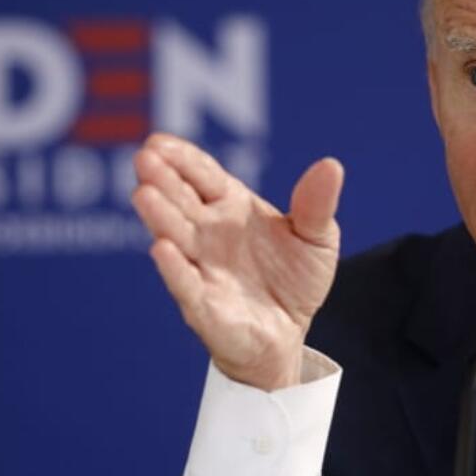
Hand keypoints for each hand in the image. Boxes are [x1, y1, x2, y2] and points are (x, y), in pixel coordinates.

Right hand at [131, 133, 344, 390]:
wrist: (289, 334)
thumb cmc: (294, 280)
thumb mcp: (316, 237)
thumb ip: (316, 204)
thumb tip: (331, 166)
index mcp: (230, 206)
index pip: (203, 176)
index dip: (182, 158)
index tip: (159, 141)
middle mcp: (208, 234)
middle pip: (182, 201)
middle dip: (163, 180)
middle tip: (144, 158)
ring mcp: (202, 268)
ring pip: (177, 238)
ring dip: (160, 217)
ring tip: (144, 195)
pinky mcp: (204, 307)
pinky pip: (187, 286)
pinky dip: (174, 269)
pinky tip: (162, 249)